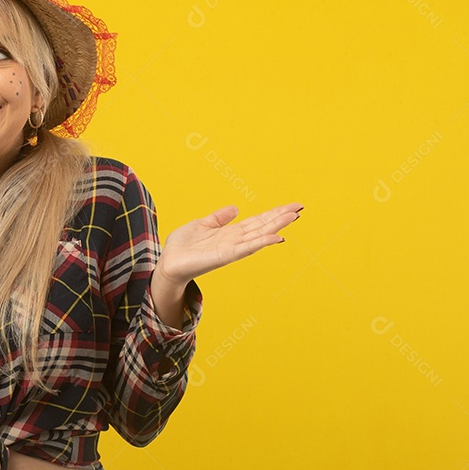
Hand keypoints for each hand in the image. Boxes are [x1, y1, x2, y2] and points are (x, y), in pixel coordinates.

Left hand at [156, 202, 302, 284]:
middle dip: (281, 217)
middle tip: (299, 208)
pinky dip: (262, 242)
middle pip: (263, 226)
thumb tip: (236, 208)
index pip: (257, 221)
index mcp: (230, 233)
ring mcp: (232, 249)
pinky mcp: (225, 256)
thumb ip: (219, 218)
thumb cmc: (182, 247)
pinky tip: (276, 237)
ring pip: (259, 235)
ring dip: (276, 226)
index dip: (273, 213)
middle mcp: (235, 240)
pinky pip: (247, 248)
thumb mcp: (202, 224)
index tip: (291, 206)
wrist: (168, 263)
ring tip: (293, 217)